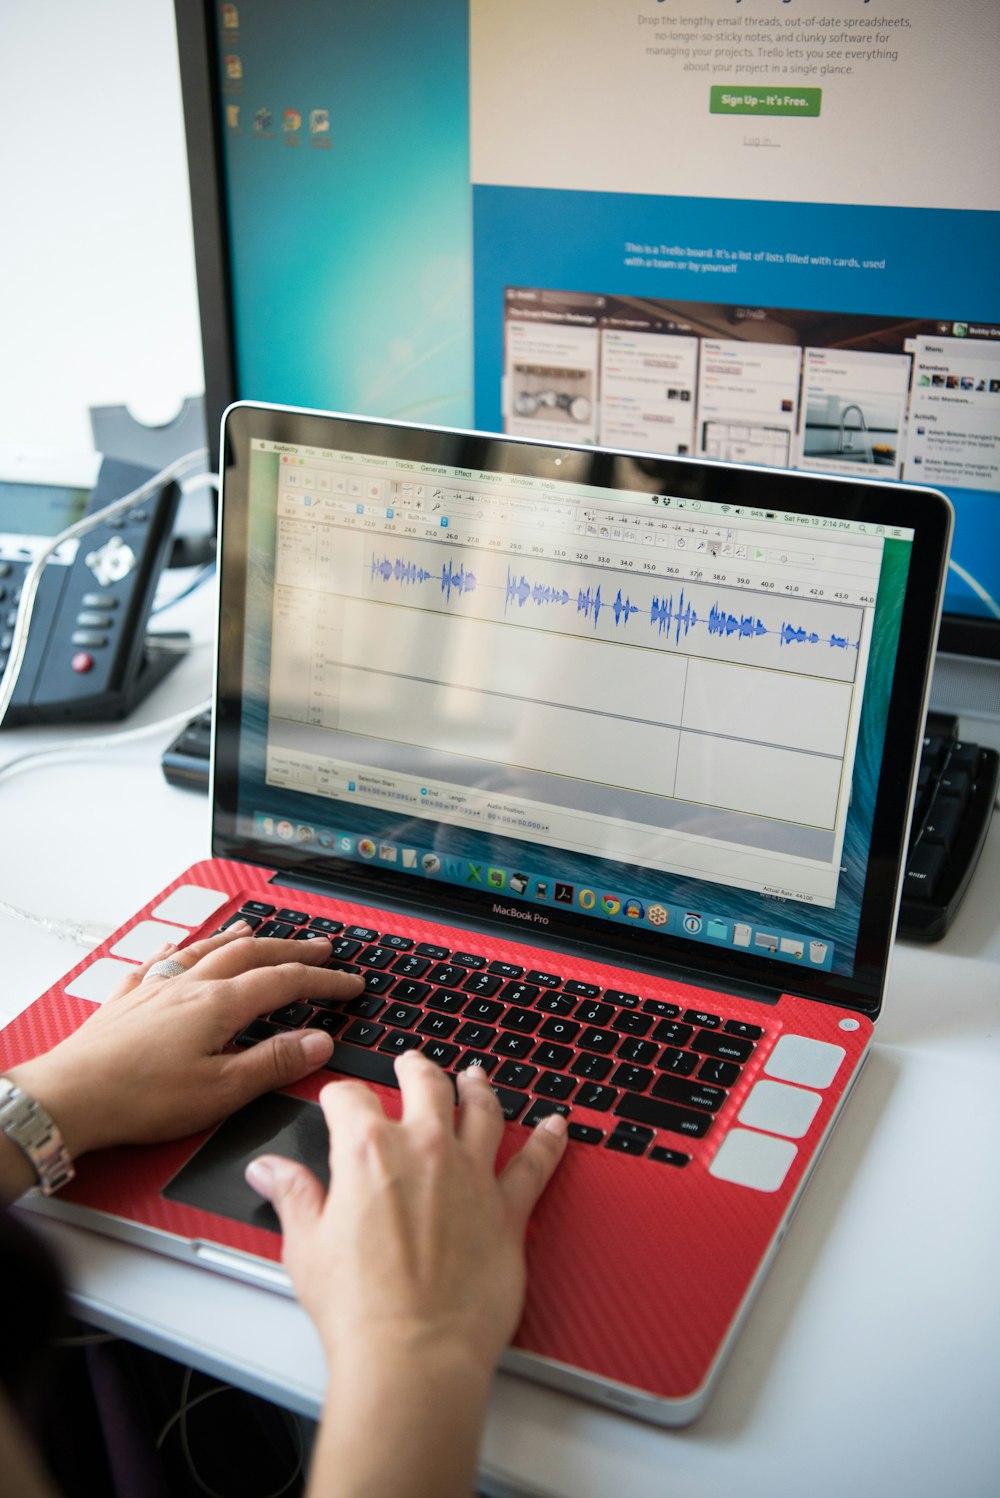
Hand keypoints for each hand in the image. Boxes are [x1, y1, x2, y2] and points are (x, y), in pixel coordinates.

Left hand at [5, 923, 363, 1165]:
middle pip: (250, 953)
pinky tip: (177, 948)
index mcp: (219, 1005)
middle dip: (291, 947)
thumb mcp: (221, 1091)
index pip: (286, 982)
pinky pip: (158, 962)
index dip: (325, 980)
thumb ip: (273, 1062)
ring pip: (205, 949)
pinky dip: (178, 950)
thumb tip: (318, 1041)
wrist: (69, 1097)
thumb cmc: (140, 1099)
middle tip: (320, 946)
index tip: (351, 982)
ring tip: (257, 930)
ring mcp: (155, 989)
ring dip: (238, 938)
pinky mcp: (125, 1001)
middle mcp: (189, 986)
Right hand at [246, 1052, 567, 1497]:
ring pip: (482, 1110)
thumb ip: (293, 1195)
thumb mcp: (306, 1247)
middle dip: (415, 1068)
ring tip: (475, 1076)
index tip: (336, 1101)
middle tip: (410, 1064)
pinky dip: (549, 1141)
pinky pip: (536, 1163)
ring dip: (477, 1087)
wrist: (415, 1353)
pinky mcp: (508, 1208)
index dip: (338, 1097)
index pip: (350, 1100)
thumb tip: (269, 1170)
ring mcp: (472, 1174)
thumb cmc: (359, 1309)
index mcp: (369, 1150)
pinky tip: (557, 1126)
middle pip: (426, 1084)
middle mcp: (425, 1148)